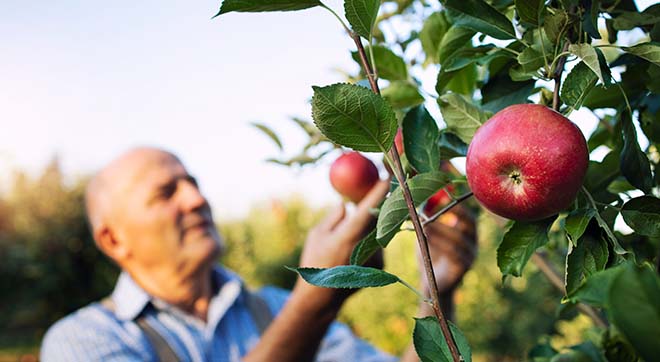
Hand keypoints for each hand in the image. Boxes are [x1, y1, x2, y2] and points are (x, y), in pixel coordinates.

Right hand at [296, 180, 389, 302]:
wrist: (323, 296)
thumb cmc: (315, 260)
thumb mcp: (317, 235)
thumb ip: (334, 217)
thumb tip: (346, 204)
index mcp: (348, 235)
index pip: (368, 208)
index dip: (379, 191)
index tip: (386, 177)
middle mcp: (366, 246)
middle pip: (378, 217)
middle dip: (377, 204)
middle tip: (373, 192)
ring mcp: (376, 256)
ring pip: (377, 230)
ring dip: (369, 227)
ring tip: (349, 239)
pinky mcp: (381, 264)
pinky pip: (378, 243)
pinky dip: (369, 241)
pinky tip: (354, 253)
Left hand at [419, 204, 476, 296]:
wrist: (431, 284)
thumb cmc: (429, 255)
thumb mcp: (427, 234)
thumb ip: (426, 217)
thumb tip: (418, 196)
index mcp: (467, 232)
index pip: (468, 214)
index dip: (458, 204)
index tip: (443, 194)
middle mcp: (472, 243)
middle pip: (470, 224)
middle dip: (455, 212)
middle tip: (437, 205)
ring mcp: (470, 256)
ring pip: (458, 238)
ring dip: (440, 229)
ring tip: (424, 223)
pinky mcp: (463, 268)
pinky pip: (454, 253)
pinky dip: (439, 243)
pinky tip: (426, 237)